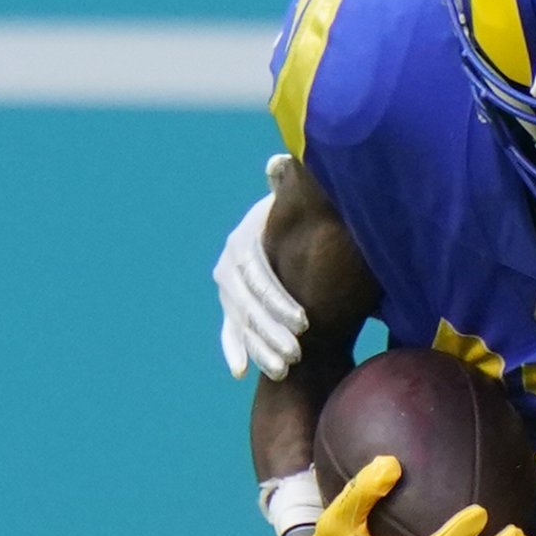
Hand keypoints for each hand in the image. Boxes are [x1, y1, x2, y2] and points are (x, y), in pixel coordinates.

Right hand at [216, 155, 306, 379]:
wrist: (295, 229)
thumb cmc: (306, 217)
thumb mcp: (299, 200)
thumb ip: (292, 184)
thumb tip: (281, 163)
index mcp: (244, 239)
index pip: (258, 275)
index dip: (279, 299)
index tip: (305, 321)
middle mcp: (230, 265)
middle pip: (248, 304)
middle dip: (272, 331)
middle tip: (298, 354)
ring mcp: (230, 289)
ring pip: (241, 322)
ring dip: (259, 348)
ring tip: (283, 370)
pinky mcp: (235, 309)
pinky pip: (230, 332)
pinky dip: (235, 350)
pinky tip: (241, 372)